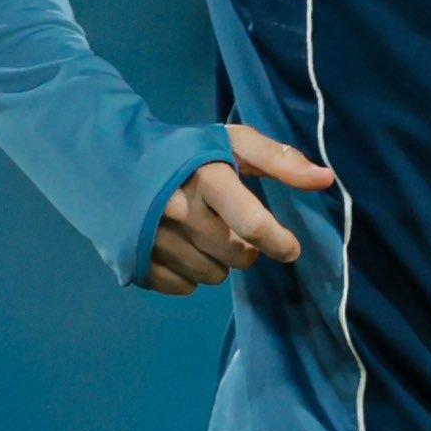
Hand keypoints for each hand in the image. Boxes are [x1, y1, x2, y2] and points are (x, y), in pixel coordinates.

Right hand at [145, 124, 334, 293]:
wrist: (105, 158)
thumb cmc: (181, 151)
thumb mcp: (229, 142)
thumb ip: (279, 160)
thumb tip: (326, 179)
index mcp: (205, 178)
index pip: (252, 224)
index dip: (278, 242)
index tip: (289, 248)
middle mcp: (178, 211)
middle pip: (239, 256)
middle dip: (246, 247)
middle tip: (232, 226)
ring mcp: (152, 240)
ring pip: (214, 276)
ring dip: (217, 261)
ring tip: (201, 233)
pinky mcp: (135, 262)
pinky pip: (184, 288)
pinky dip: (189, 274)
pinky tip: (178, 247)